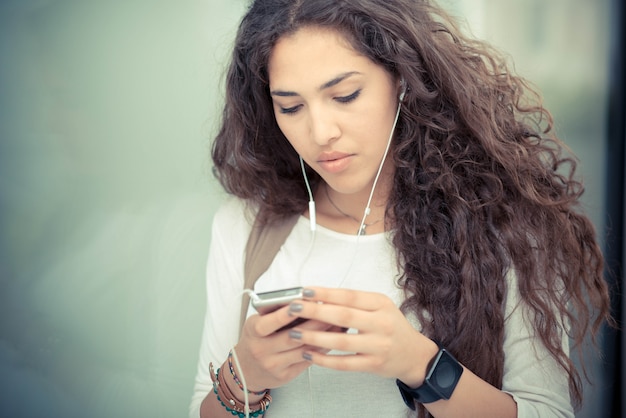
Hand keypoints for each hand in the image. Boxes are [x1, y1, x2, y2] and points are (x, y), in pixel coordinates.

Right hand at [233, 304, 340, 391]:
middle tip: (330, 311)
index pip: (268, 323)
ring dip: (322, 336)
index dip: (284, 314)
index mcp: (253, 332)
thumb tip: (302, 298)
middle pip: (292, 337)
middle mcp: (261, 350)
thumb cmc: (256, 340)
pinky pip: (307, 360)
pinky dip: (321, 348)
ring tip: (337, 323)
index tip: (299, 303)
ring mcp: (274, 365)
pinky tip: (332, 338)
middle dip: (313, 323)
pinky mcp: (285, 375)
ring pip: (303, 349)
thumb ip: (275, 311)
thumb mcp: (257, 322)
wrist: (247, 371)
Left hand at [286, 287, 438, 386]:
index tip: (305, 290)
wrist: (414, 354)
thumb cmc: (390, 326)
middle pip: (344, 316)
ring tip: (294, 333)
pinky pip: (345, 363)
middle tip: (293, 308)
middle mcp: (382, 323)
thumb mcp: (379, 307)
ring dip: (315, 337)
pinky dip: (325, 359)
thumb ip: (354, 302)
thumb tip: (319, 297)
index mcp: (381, 303)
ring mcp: (379, 345)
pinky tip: (308, 354)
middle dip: (315, 311)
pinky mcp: (374, 365)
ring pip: (342, 341)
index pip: (350, 296)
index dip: (326, 293)